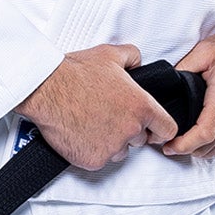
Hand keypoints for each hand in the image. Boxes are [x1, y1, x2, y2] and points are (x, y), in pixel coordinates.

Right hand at [16, 43, 178, 170]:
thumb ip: (133, 58)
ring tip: (91, 124)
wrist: (46, 89)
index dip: (160, 129)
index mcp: (141, 107)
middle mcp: (130, 130)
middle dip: (128, 131)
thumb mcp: (111, 54)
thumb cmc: (75, 73)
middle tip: (108, 117)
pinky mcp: (93, 160)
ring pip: (119, 152)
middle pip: (140, 140)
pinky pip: (98, 160)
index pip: (167, 129)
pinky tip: (80, 134)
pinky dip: (90, 151)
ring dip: (110, 143)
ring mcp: (112, 147)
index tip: (154, 130)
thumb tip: (138, 63)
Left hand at [160, 21, 214, 158]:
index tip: (169, 146)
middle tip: (172, 141)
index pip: (204, 133)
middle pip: (208, 147)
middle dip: (186, 148)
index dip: (183, 145)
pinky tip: (206, 138)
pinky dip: (214, 148)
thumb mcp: (206, 50)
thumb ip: (183, 67)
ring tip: (186, 140)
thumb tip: (166, 83)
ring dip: (200, 150)